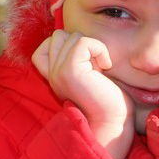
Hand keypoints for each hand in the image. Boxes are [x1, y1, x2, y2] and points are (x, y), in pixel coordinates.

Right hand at [33, 30, 133, 158]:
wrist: (113, 123)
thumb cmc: (108, 100)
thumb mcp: (88, 74)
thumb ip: (78, 58)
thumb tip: (82, 39)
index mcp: (52, 76)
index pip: (45, 45)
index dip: (67, 45)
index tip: (87, 63)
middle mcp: (51, 74)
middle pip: (58, 36)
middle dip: (80, 44)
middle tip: (94, 66)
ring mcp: (58, 72)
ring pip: (71, 36)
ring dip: (92, 47)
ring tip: (99, 69)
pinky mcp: (70, 71)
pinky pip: (83, 42)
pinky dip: (99, 49)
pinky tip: (105, 67)